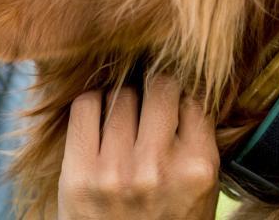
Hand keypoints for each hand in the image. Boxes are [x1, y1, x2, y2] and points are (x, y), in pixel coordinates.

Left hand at [58, 74, 219, 219]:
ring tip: (121, 117)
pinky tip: (97, 117)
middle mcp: (157, 167)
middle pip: (157, 89)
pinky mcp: (78, 172)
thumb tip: (186, 86)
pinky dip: (92, 104)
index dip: (181, 96)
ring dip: (121, 99)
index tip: (171, 102)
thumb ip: (196, 144)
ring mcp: (115, 170)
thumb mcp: (200, 191)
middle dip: (153, 91)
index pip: (193, 99)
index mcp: (197, 169)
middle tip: (146, 104)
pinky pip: (84, 106)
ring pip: (119, 95)